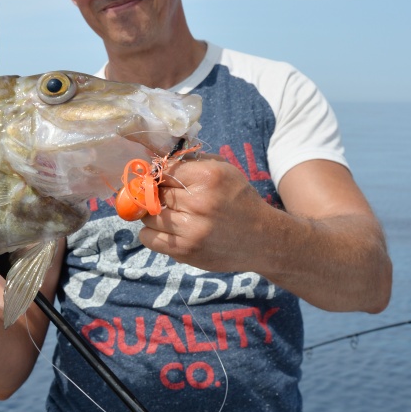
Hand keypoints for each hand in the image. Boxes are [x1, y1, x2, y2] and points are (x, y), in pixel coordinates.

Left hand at [138, 154, 269, 272]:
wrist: (263, 239)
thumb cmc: (239, 200)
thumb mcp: (224, 170)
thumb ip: (191, 161)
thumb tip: (156, 160)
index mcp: (208, 177)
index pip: (163, 170)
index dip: (158, 175)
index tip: (161, 180)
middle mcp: (198, 202)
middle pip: (153, 193)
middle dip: (156, 194)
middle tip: (168, 199)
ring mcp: (190, 229)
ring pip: (147, 216)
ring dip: (153, 215)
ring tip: (169, 215)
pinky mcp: (185, 251)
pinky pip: (148, 238)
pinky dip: (152, 234)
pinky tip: (167, 231)